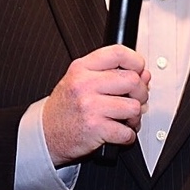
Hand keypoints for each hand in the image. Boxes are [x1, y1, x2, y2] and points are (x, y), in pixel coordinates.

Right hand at [42, 44, 148, 166]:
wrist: (46, 132)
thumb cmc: (64, 108)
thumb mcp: (78, 81)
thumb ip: (109, 74)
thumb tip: (143, 74)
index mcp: (81, 69)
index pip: (117, 53)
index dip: (136, 61)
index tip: (139, 70)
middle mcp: (85, 84)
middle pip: (132, 80)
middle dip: (140, 93)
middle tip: (132, 99)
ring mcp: (90, 106)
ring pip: (134, 107)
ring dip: (134, 117)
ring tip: (123, 118)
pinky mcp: (96, 128)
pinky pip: (127, 132)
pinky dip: (127, 136)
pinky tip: (118, 132)